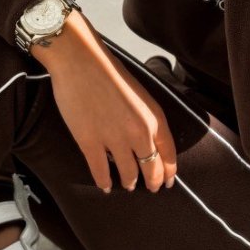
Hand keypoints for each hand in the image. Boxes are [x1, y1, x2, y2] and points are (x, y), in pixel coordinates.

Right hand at [37, 13, 177, 193]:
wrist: (80, 60)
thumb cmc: (108, 71)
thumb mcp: (139, 94)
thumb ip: (146, 118)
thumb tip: (145, 141)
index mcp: (154, 117)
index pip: (168, 153)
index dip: (169, 171)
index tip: (168, 181)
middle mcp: (139, 132)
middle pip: (151, 168)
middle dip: (152, 182)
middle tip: (151, 188)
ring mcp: (114, 139)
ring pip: (128, 174)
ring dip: (129, 182)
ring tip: (127, 185)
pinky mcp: (90, 143)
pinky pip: (101, 171)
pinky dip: (104, 182)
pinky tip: (105, 186)